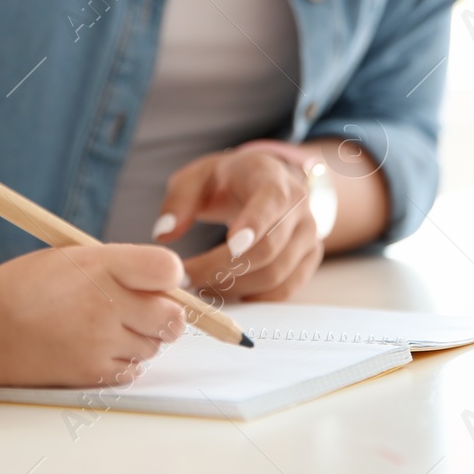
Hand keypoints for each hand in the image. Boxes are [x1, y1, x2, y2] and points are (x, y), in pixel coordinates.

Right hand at [0, 244, 185, 387]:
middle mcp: (105, 303)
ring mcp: (100, 342)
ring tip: (108, 327)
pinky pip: (133, 370)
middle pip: (173, 317)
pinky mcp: (92, 372)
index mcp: (101, 264)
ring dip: (143, 338)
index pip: (166, 269)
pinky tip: (98, 346)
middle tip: (141, 309)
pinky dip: (124, 361)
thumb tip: (166, 282)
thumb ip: (120, 265)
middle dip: (164, 313)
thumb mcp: (74, 257)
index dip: (170, 276)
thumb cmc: (27, 288)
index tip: (158, 280)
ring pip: (154, 346)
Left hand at [152, 147, 323, 301]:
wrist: (264, 182)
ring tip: (202, 286)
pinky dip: (255, 297)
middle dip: (223, 268)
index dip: (254, 224)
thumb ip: (179, 200)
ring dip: (235, 287)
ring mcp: (308, 233)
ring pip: (276, 274)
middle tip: (187, 278)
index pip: (271, 202)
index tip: (230, 245)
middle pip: (268, 247)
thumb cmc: (227, 180)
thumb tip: (164, 233)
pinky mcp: (309, 257)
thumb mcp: (197, 176)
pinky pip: (285, 289)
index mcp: (271, 178)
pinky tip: (229, 292)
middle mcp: (298, 206)